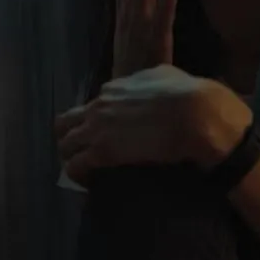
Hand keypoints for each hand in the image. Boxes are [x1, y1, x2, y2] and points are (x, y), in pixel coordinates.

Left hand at [54, 65, 252, 186]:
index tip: (105, 135)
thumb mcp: (167, 76)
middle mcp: (100, 104)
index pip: (93, 105)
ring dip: (71, 158)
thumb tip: (160, 82)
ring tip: (86, 172)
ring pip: (64, 144)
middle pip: (66, 122)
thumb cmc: (189, 96)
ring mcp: (97, 128)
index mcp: (115, 87)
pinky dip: (79, 175)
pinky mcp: (101, 151)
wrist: (194, 114)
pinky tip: (89, 183)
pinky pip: (75, 166)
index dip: (96, 122)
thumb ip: (155, 79)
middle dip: (71, 138)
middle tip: (85, 154)